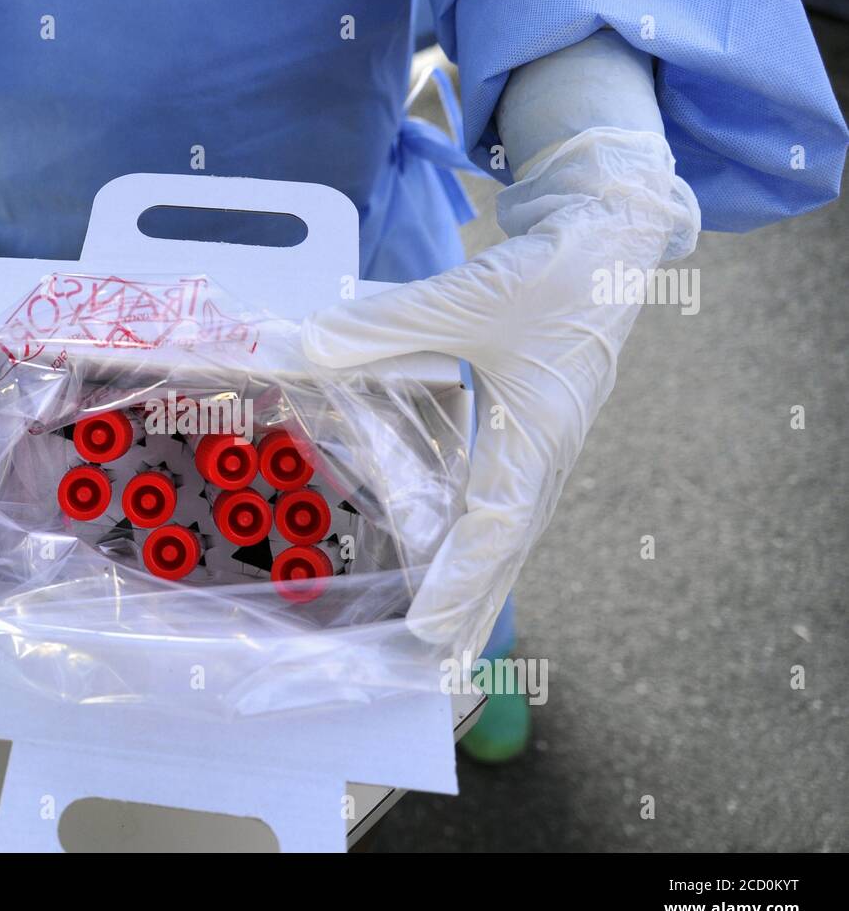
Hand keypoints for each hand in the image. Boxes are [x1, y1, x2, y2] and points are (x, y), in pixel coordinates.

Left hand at [302, 128, 699, 656]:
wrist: (613, 239)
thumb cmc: (555, 268)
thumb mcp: (468, 295)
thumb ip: (379, 328)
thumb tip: (298, 351)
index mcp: (540, 432)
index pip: (497, 524)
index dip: (462, 580)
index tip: (429, 632)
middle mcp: (546, 454)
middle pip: (505, 551)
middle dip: (469, 611)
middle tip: (432, 671)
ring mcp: (545, 449)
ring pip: (507, 534)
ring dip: (475, 587)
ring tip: (442, 642)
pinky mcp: (534, 435)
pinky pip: (504, 503)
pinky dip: (478, 544)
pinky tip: (449, 561)